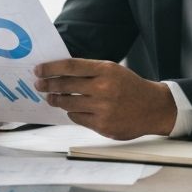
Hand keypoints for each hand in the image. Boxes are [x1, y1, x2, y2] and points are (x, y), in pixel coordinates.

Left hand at [35, 59, 176, 139]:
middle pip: (65, 85)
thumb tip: (58, 73)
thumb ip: (89, 71)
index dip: (50, 68)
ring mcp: (103, 109)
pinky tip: (71, 109)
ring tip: (51, 98)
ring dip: (56, 100)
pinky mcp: (103, 126)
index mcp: (105, 70)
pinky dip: (72, 112)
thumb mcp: (112, 70)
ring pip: (68, 103)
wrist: (153, 108)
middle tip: (39, 85)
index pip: (70, 66)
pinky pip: (77, 118)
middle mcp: (103, 88)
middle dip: (48, 85)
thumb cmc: (129, 86)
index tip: (38, 70)